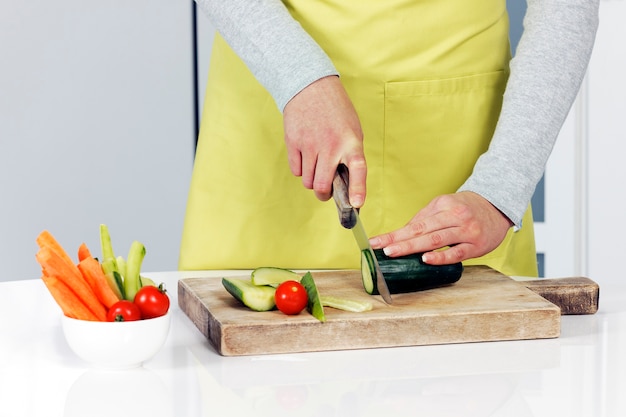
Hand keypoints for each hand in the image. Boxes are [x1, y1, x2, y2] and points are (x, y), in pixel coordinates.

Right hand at [283, 75, 366, 206]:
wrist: (311, 87)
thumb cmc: (336, 112)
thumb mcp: (352, 131)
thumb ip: (350, 156)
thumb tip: (345, 186)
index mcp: (351, 142)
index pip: (358, 169)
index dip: (357, 189)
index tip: (355, 204)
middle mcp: (331, 145)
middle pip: (322, 186)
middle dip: (323, 195)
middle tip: (325, 192)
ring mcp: (310, 144)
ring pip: (308, 182)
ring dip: (312, 180)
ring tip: (316, 166)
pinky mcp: (293, 142)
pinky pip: (296, 171)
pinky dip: (301, 169)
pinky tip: (305, 155)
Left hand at [369, 192, 513, 263]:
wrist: (498, 207)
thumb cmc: (466, 209)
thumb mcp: (444, 207)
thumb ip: (425, 219)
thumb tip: (402, 234)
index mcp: (442, 206)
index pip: (414, 223)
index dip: (394, 234)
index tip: (375, 242)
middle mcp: (454, 216)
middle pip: (422, 230)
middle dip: (400, 240)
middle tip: (382, 248)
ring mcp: (466, 230)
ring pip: (436, 240)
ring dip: (413, 247)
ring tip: (395, 252)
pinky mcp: (476, 245)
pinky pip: (456, 252)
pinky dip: (441, 256)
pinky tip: (426, 259)